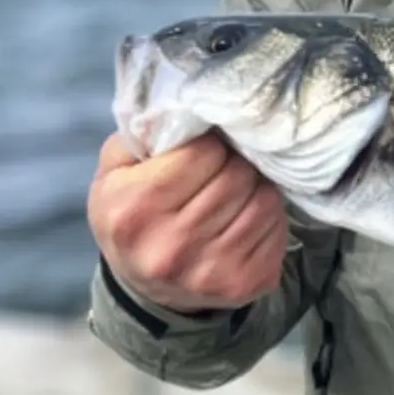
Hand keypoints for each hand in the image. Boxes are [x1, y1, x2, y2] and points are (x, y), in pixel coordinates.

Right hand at [87, 130, 287, 311]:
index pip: (204, 152)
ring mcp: (209, 270)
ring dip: (256, 186)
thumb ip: (144, 133)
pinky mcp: (244, 283)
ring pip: (264, 199)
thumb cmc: (133, 216)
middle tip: (227, 165)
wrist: (145, 289)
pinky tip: (247, 217)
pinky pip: (278, 227)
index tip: (206, 149)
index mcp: (134, 210)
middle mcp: (170, 246)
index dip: (210, 144)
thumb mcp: (115, 172)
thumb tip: (186, 105)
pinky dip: (270, 215)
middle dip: (236, 162)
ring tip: (238, 189)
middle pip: (237, 175)